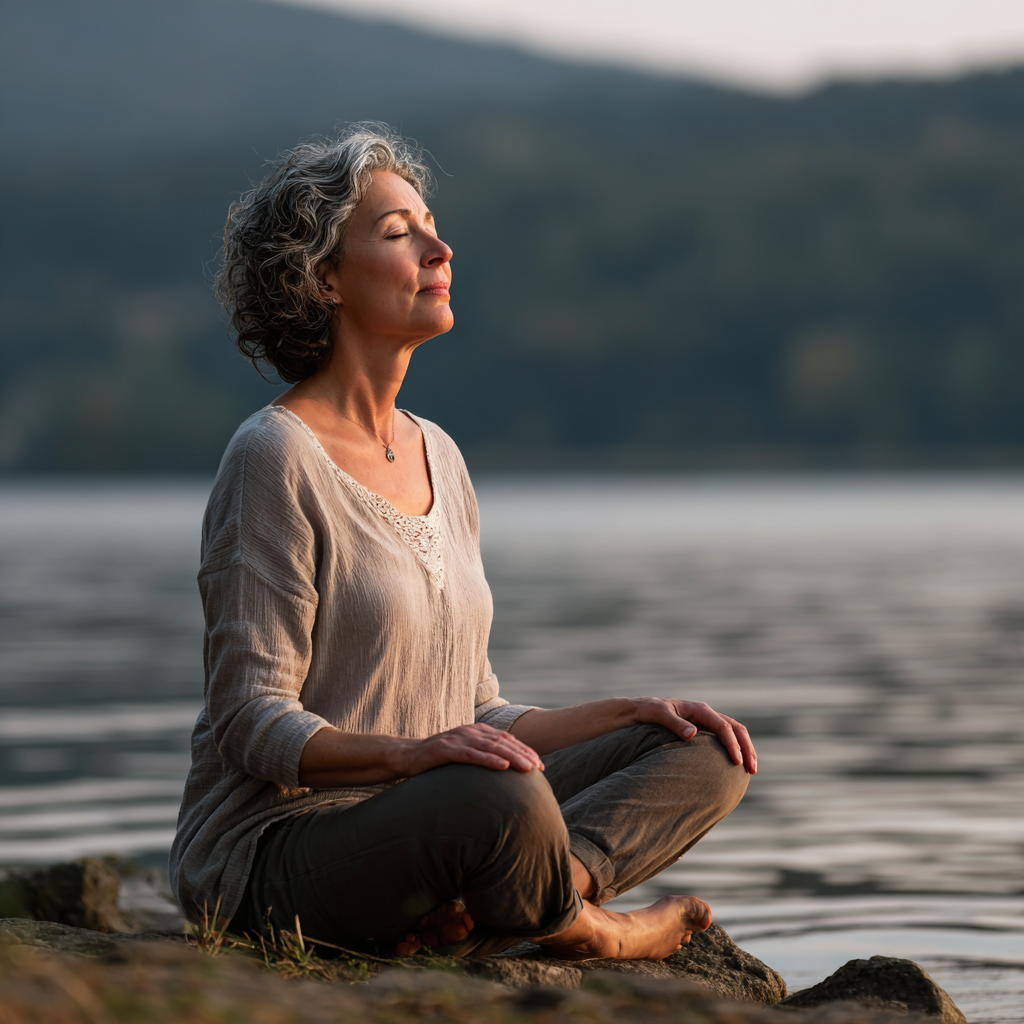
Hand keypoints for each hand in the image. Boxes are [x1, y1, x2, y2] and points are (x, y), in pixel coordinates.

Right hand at [394, 722, 543, 777]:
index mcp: (476, 731)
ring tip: (528, 767)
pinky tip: (502, 766)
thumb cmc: (437, 759)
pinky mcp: (446, 750)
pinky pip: (472, 755)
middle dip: (524, 754)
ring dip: (512, 757)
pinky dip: (489, 760)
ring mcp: (458, 739)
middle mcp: (470, 731)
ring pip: (491, 747)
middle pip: (503, 742)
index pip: (506, 739)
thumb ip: (482, 755)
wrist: (407, 755)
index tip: (540, 764)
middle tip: (540, 768)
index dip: (524, 750)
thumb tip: (505, 768)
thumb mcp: (464, 754)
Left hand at [633, 699, 756, 773]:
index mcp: (700, 710)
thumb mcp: (660, 714)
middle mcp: (708, 714)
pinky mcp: (705, 731)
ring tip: (752, 769)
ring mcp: (708, 722)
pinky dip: (736, 749)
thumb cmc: (651, 711)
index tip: (737, 762)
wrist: (644, 710)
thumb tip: (693, 734)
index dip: (732, 744)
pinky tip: (739, 764)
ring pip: (735, 733)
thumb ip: (675, 723)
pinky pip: (726, 738)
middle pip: (736, 729)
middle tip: (752, 769)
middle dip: (747, 748)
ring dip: (746, 749)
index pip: (723, 726)